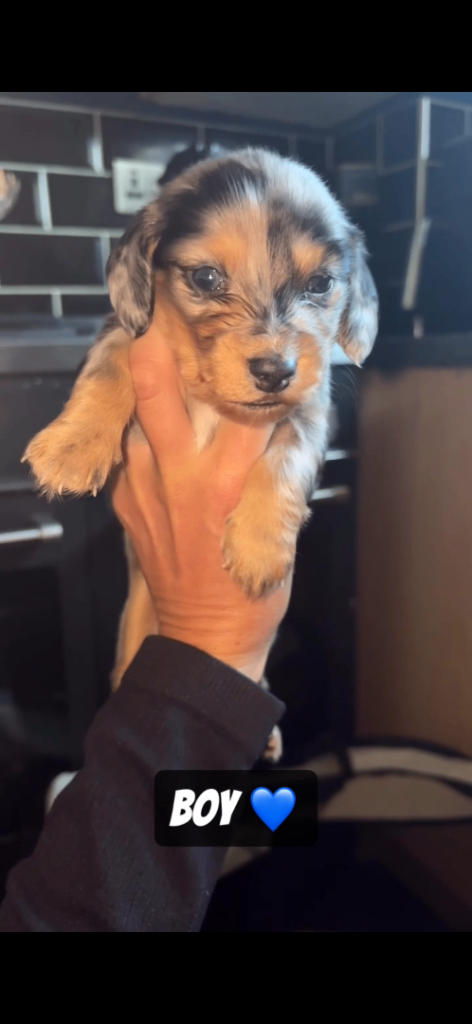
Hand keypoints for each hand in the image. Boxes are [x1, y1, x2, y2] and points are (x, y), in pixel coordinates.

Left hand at [111, 323, 291, 682]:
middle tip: (160, 317)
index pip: (241, 403)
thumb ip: (271, 471)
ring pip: (136, 419)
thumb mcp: (280, 525)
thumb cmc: (253, 589)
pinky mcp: (127, 505)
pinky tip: (154, 427)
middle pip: (160, 395)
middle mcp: (183, 478)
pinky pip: (129, 454)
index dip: (245, 364)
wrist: (205, 637)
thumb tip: (271, 423)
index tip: (242, 334)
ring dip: (146, 388)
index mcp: (232, 481)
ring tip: (155, 354)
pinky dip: (142, 434)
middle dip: (157, 349)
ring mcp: (146, 490)